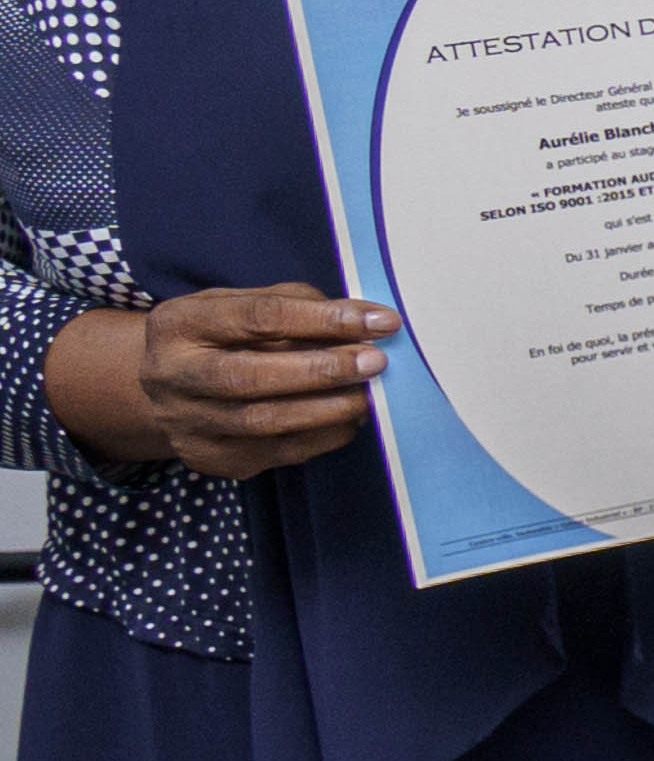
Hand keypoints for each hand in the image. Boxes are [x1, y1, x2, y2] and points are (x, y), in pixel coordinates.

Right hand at [47, 285, 392, 481]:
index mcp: (180, 324)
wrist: (167, 387)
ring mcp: (186, 423)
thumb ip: (300, 304)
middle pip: (250, 377)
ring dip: (328, 409)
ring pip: (263, 423)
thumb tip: (367, 320)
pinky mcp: (209, 458)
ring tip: (369, 394)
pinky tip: (349, 419)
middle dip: (322, 370)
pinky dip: (322, 436)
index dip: (322, 319)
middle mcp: (172, 376)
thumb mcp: (244, 303)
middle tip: (376, 362)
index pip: (257, 317)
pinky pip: (275, 452)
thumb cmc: (220, 335)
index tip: (380, 321)